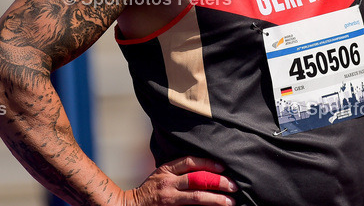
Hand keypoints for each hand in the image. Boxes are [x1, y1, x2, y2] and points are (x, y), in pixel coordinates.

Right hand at [124, 157, 238, 205]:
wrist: (129, 205)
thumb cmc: (150, 189)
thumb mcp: (162, 174)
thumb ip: (179, 171)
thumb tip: (205, 169)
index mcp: (167, 170)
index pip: (190, 162)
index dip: (208, 163)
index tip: (223, 167)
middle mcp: (168, 183)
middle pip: (197, 179)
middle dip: (218, 182)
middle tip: (233, 186)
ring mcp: (169, 198)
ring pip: (196, 196)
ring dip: (216, 199)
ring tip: (230, 201)